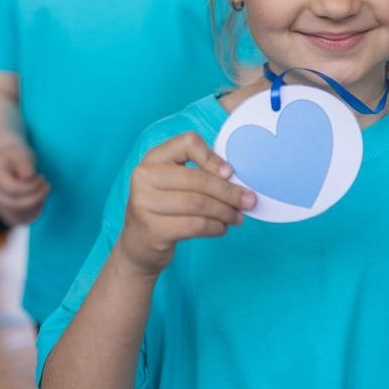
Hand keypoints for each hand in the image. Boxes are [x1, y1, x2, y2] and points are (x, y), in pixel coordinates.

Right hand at [0, 141, 49, 225]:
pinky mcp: (6, 214)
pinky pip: (22, 220)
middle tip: (46, 184)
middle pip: (14, 205)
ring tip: (43, 190)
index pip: (13, 189)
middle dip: (36, 196)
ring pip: (18, 216)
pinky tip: (39, 199)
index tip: (42, 177)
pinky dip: (34, 212)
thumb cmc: (17, 157)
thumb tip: (27, 177)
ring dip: (36, 205)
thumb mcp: (22, 154)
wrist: (8, 164)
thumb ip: (24, 163)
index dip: (32, 186)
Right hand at [118, 130, 255, 278]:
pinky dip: (215, 227)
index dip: (212, 157)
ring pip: (198, 204)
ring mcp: (144, 203)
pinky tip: (222, 228)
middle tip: (249, 201)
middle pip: (197, 179)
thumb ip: (199, 174)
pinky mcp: (152, 229)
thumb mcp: (174, 184)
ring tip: (238, 217)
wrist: (139, 245)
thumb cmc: (165, 209)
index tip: (230, 172)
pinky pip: (194, 225)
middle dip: (229, 192)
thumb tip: (239, 180)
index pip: (187, 143)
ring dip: (225, 212)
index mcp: (154, 157)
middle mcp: (144, 176)